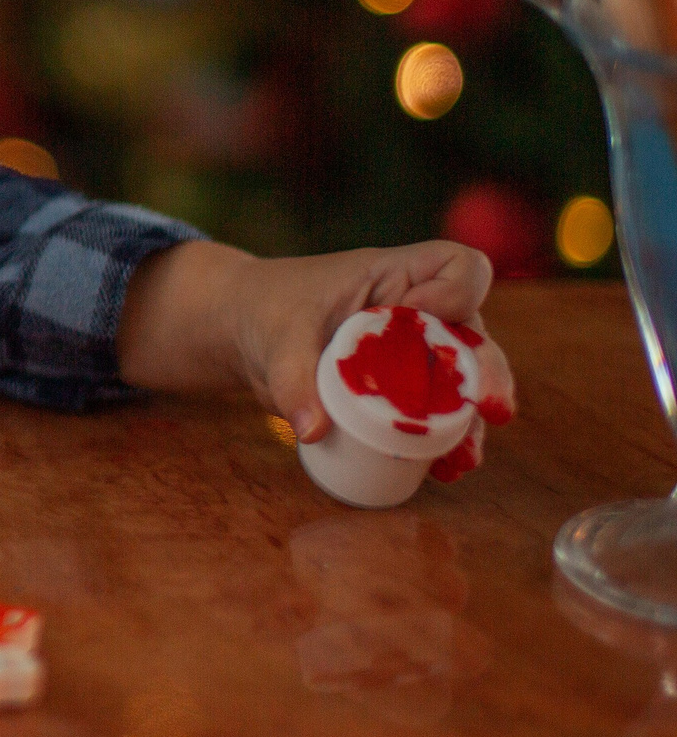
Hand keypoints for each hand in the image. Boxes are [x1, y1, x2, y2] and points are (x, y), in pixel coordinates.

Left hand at [120, 239, 517, 478]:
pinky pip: (438, 414)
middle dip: (487, 372)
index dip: (456, 289)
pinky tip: (444, 470)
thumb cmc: (269, 312)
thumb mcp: (276, 339)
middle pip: (475, 334)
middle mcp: (420, 313)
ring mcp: (417, 354)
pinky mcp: (404, 390)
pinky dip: (446, 441)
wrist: (247, 333)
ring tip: (463, 457)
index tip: (420, 314)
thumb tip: (313, 431)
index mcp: (395, 276)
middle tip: (489, 409)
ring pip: (465, 383)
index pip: (457, 265)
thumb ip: (292, 379)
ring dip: (470, 421)